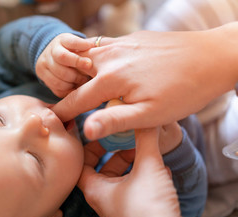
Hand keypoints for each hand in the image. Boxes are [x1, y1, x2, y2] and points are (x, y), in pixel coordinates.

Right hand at [36, 33, 93, 97]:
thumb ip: (87, 46)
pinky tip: (74, 88)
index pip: (69, 46)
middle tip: (85, 77)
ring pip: (58, 79)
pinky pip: (55, 88)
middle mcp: (49, 51)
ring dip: (72, 83)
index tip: (89, 64)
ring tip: (81, 83)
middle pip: (62, 64)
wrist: (52, 53)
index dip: (79, 57)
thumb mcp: (79, 43)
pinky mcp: (42, 76)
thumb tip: (97, 48)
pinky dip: (67, 91)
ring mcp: (43, 64)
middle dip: (76, 74)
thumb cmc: (73, 50)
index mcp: (62, 40)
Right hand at [53, 23, 237, 139]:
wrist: (212, 57)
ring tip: (84, 88)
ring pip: (88, 58)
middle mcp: (109, 56)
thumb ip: (114, 120)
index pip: (75, 99)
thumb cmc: (183, 90)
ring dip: (81, 73)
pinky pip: (104, 47)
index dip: (62, 113)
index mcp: (110, 78)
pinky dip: (97, 59)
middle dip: (69, 90)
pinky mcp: (131, 38)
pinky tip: (107, 69)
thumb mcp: (150, 114)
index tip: (53, 122)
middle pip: (75, 75)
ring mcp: (120, 43)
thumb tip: (86, 130)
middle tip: (70, 106)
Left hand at [78, 128, 198, 216]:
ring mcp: (122, 207)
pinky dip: (147, 176)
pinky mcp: (139, 212)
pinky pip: (138, 188)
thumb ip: (146, 140)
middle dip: (118, 153)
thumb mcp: (148, 167)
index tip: (102, 134)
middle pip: (105, 169)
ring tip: (148, 150)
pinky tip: (162, 168)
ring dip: (135, 163)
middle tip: (129, 139)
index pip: (82, 163)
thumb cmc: (149, 209)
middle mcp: (105, 199)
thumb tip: (147, 119)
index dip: (90, 147)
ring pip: (124, 178)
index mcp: (96, 190)